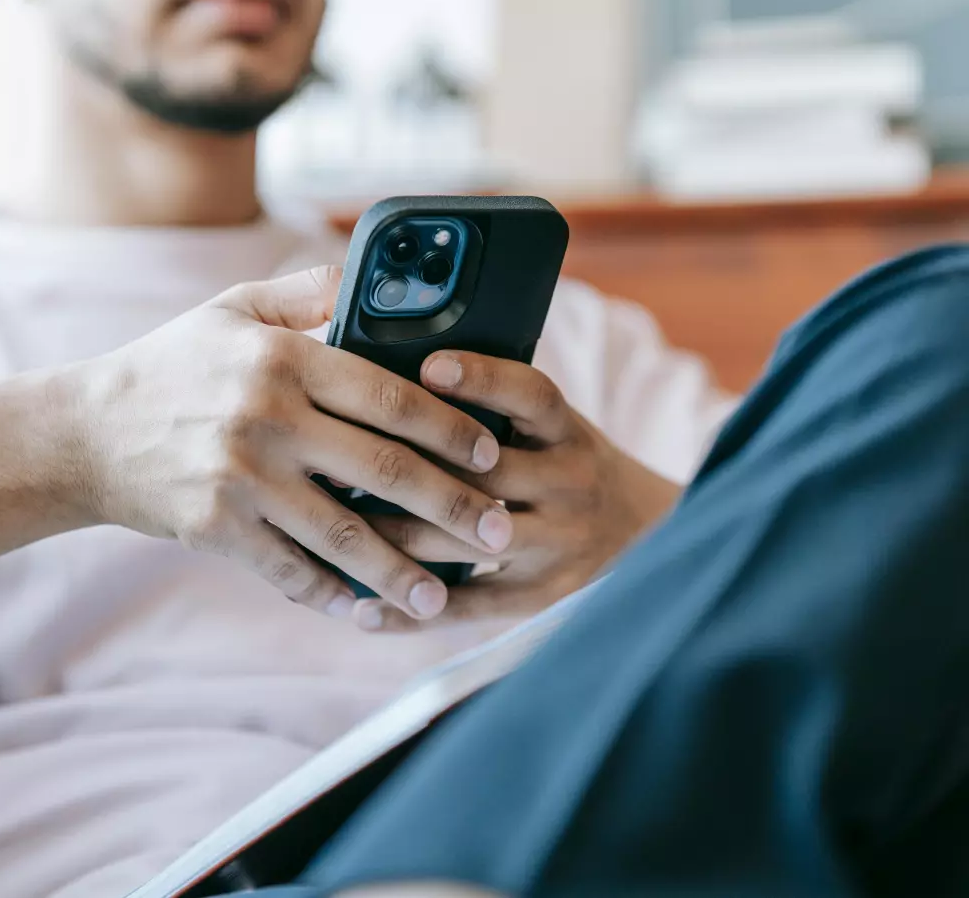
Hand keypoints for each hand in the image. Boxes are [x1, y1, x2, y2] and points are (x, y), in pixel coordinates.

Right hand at [70, 268, 515, 621]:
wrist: (84, 431)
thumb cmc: (171, 365)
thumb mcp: (233, 308)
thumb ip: (308, 291)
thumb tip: (379, 279)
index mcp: (283, 358)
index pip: (392, 396)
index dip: (452, 428)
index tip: (492, 454)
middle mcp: (268, 417)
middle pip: (385, 471)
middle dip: (455, 507)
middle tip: (502, 534)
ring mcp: (241, 478)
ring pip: (345, 535)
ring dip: (404, 572)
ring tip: (446, 596)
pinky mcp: (215, 529)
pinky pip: (289, 571)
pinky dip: (333, 596)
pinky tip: (368, 613)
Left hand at [356, 350, 681, 630]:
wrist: (650, 535)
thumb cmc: (570, 467)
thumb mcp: (555, 429)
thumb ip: (499, 410)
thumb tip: (405, 375)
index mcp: (570, 433)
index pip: (531, 396)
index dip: (482, 378)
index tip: (427, 366)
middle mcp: (571, 486)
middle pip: (483, 476)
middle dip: (405, 469)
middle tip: (333, 459)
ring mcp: (559, 545)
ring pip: (464, 543)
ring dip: (392, 539)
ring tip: (330, 529)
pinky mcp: (543, 598)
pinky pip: (469, 608)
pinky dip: (411, 613)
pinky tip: (360, 612)